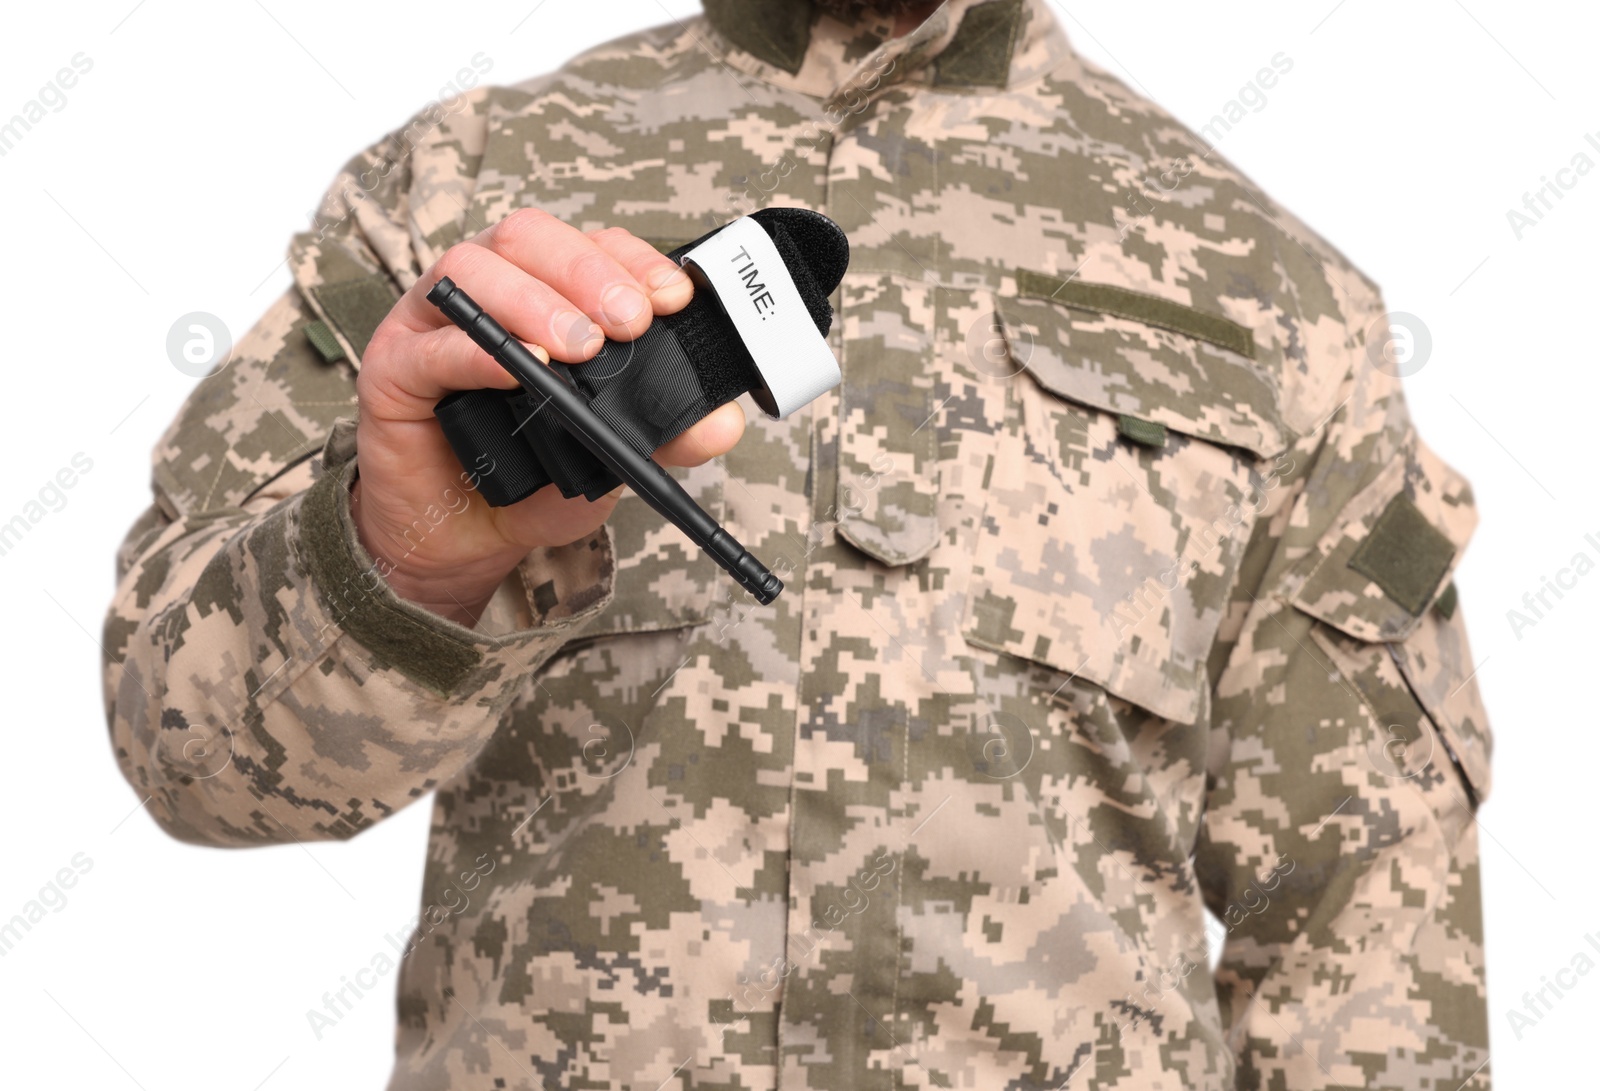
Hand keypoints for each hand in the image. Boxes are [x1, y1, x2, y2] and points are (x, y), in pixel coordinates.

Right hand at [349, 210, 744, 625]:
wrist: (467, 537)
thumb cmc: (534, 474)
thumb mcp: (615, 452)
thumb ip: (667, 431)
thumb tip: (722, 421)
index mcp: (545, 291)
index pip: (588, 244)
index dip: (631, 259)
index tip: (673, 298)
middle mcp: (489, 290)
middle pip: (527, 236)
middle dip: (587, 271)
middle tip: (629, 323)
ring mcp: (434, 322)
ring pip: (473, 268)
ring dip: (534, 301)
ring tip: (579, 349)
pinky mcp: (393, 367)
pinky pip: (431, 345)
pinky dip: (476, 350)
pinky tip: (518, 367)